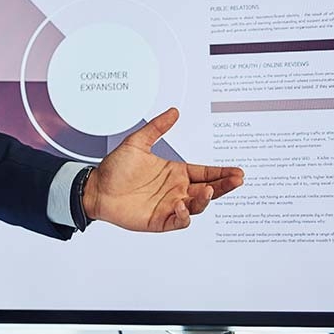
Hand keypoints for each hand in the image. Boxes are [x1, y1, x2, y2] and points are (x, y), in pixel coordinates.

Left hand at [84, 107, 243, 232]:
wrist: (95, 188)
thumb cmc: (115, 168)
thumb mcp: (137, 142)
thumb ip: (156, 128)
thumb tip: (174, 111)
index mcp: (176, 172)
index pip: (205, 172)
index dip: (222, 172)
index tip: (238, 171)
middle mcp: (177, 190)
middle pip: (208, 190)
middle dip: (224, 186)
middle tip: (237, 180)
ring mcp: (169, 206)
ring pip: (196, 206)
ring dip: (205, 200)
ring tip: (209, 190)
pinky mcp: (159, 220)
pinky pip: (178, 221)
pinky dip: (184, 216)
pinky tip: (182, 206)